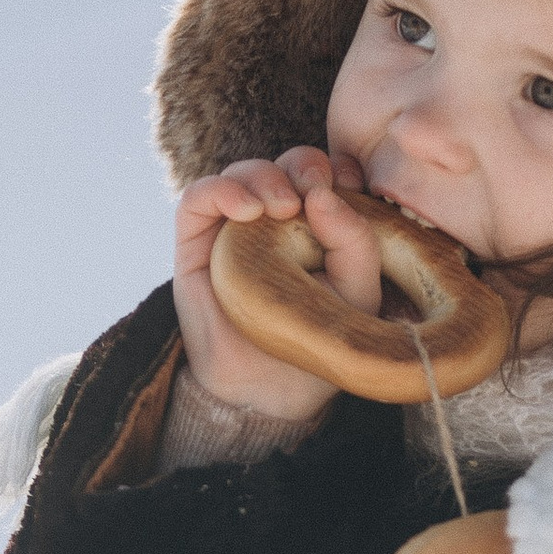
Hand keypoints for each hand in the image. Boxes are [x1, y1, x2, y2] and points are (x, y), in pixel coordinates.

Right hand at [172, 148, 377, 421]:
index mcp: (317, 225)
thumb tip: (322, 194)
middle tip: (312, 189)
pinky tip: (246, 211)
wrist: (266, 388)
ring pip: (243, 172)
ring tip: (281, 206)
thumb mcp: (356, 293)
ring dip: (263, 177)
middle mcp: (274, 220)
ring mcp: (233, 228)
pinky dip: (221, 191)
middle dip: (302, 165)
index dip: (335, 166)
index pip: (326, 173)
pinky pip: (199, 197)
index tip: (348, 182)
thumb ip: (355, 242)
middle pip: (285, 164)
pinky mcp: (196, 241)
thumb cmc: (315, 341)